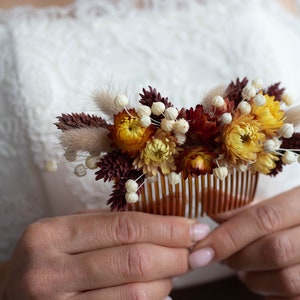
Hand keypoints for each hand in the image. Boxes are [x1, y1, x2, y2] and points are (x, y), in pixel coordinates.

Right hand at [0, 211, 208, 298]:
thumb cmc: (50, 255)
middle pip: (133, 261)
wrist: (11, 294)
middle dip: (175, 255)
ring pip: (134, 295)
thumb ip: (111, 224)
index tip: (194, 228)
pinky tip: (161, 291)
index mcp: (52, 235)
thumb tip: (165, 225)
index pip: (125, 227)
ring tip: (176, 269)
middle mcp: (50, 272)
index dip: (166, 228)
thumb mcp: (70, 230)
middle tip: (195, 250)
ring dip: (167, 280)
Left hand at [189, 186, 299, 298]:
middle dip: (239, 257)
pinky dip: (268, 292)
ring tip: (243, 269)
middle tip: (221, 257)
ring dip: (252, 278)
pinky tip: (262, 279)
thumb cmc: (293, 218)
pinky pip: (290, 298)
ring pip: (284, 279)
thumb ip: (242, 206)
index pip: (264, 218)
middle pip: (273, 250)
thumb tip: (209, 199)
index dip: (229, 235)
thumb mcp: (273, 205)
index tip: (201, 249)